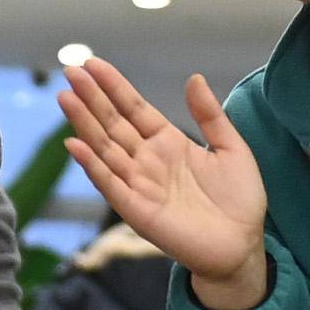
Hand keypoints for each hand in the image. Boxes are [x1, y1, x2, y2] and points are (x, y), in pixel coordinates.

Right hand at [57, 57, 268, 309]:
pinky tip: (75, 145)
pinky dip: (92, 166)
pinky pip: (110, 184)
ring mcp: (139, 185)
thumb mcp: (231, 148)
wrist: (243, 245)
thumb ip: (210, 116)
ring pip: (105, 148)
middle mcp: (147, 161)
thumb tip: (194, 78)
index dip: (113, 86)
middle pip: (113, 123)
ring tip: (66, 97)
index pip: (133, 108)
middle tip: (70, 70)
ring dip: (84, 123)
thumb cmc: (240, 200)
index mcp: (168, 142)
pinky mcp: (137, 211)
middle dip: (91, 97)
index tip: (92, 63)